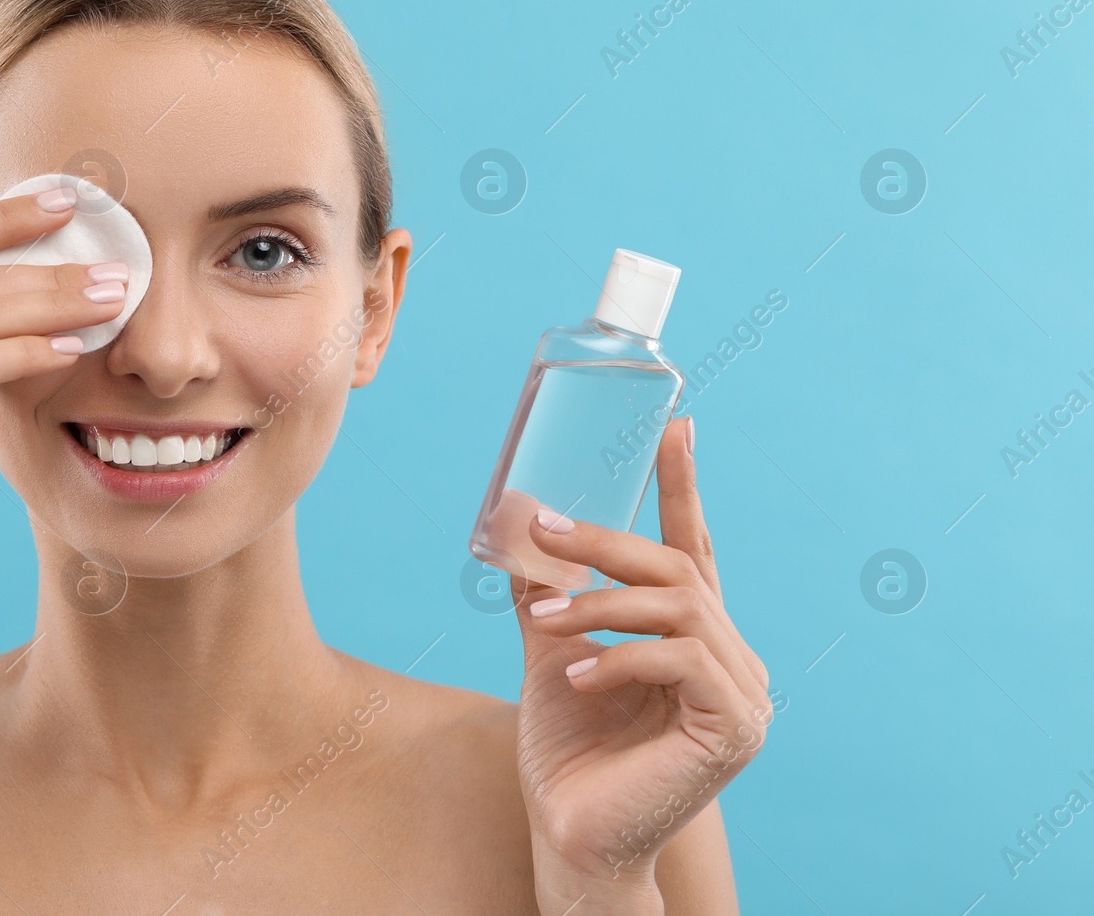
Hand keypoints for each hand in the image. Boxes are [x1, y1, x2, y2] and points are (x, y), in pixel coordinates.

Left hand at [511, 417, 770, 902]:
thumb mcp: (553, 654)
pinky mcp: (737, 729)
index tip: (677, 427)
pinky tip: (577, 681)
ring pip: (680, 607)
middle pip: (680, 570)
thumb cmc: (568, 754)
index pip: (693, 550)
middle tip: (546, 528)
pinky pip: (681, 660)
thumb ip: (549, 595)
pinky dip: (622, 659)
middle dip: (610, 543)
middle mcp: (731, 659)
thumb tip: (518, 528)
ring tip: (544, 623)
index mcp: (695, 639)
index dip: (684, 488)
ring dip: (602, 605)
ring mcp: (744, 696)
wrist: (571, 836)